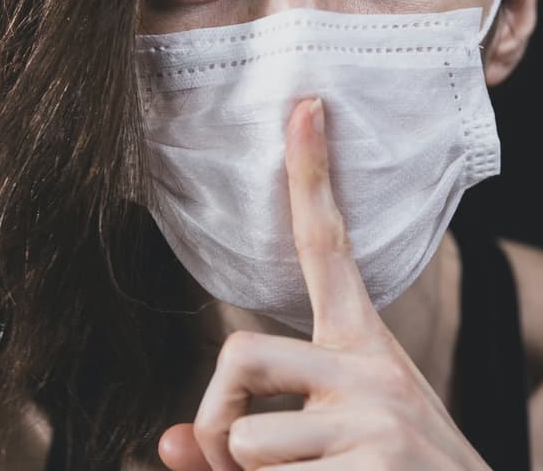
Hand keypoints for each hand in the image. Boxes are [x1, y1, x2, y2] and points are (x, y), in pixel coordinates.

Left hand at [159, 97, 490, 470]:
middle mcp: (373, 367)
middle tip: (231, 461)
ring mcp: (377, 417)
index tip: (306, 108)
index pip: (329, 248)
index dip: (312, 177)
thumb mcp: (326, 446)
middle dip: (214, 420)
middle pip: (238, 355)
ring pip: (246, 440)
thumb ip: (244, 438)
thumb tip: (165, 443)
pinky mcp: (374, 467)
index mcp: (363, 346)